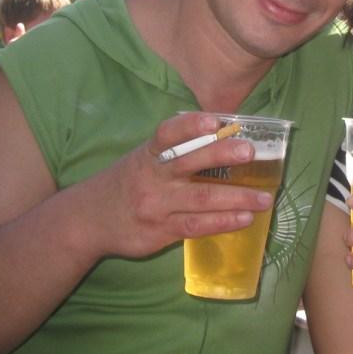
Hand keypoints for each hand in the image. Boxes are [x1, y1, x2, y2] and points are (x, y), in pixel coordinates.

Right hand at [79, 112, 272, 260]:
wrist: (88, 221)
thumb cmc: (128, 182)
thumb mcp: (144, 159)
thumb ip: (176, 150)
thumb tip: (225, 136)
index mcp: (148, 154)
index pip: (167, 134)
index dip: (191, 126)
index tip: (215, 121)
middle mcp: (151, 177)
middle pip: (189, 164)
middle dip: (222, 156)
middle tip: (250, 151)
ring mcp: (156, 206)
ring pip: (200, 199)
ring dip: (236, 198)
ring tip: (264, 198)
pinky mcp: (161, 232)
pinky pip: (196, 226)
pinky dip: (223, 222)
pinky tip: (245, 219)